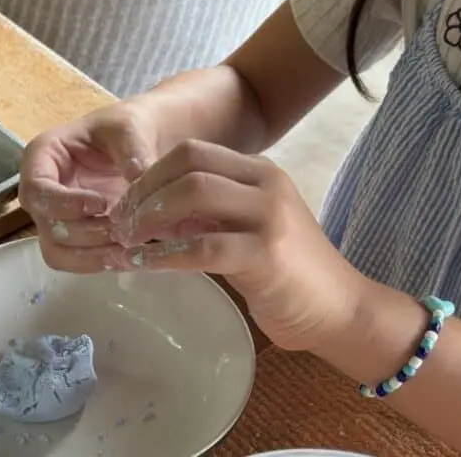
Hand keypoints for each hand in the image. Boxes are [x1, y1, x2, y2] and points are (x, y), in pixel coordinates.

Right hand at [19, 101, 157, 272]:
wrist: (143, 143)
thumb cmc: (128, 129)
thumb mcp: (130, 130)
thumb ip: (133, 154)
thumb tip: (140, 183)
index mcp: (43, 157)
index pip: (36, 189)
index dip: (64, 203)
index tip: (102, 204)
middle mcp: (42, 190)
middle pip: (46, 225)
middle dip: (86, 233)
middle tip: (124, 230)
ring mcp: (55, 216)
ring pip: (56, 251)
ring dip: (91, 256)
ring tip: (127, 249)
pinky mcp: (73, 236)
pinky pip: (75, 260)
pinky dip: (99, 262)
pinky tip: (127, 256)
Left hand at [108, 139, 365, 350]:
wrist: (340, 310)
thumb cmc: (286, 272)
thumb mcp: (244, 227)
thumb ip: (206, 212)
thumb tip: (148, 209)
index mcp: (258, 172)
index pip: (192, 151)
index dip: (150, 173)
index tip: (126, 202)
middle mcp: (265, 184)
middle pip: (188, 164)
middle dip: (144, 191)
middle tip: (121, 221)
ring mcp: (269, 216)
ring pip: (193, 193)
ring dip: (149, 216)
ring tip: (127, 241)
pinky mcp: (266, 255)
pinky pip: (202, 247)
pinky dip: (165, 254)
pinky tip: (145, 264)